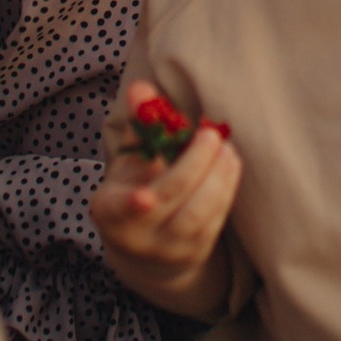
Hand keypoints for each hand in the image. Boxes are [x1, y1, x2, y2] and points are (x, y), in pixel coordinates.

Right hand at [91, 79, 241, 317]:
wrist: (148, 246)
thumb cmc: (136, 188)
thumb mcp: (129, 159)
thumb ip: (138, 124)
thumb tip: (141, 88)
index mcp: (110, 211)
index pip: (120, 209)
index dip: (132, 204)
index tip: (145, 197)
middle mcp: (138, 237)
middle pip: (169, 200)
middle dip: (192, 166)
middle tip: (209, 135)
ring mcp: (169, 249)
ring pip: (197, 215)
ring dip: (217, 178)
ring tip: (226, 148)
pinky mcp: (197, 252)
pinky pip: (215, 220)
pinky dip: (225, 189)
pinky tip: (230, 163)